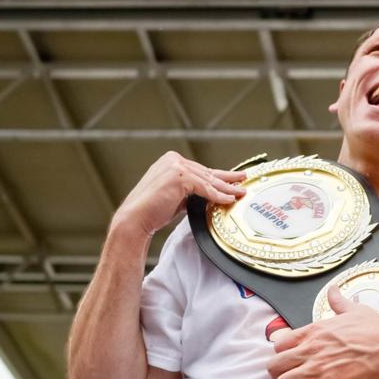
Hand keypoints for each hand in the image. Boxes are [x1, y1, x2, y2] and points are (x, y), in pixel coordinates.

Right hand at [112, 151, 246, 237]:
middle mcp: (173, 160)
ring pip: (208, 180)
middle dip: (227, 179)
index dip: (218, 177)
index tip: (232, 180)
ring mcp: (175, 167)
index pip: (200, 170)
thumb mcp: (176, 196)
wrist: (135, 219)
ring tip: (241, 192)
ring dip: (227, 188)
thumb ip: (190, 192)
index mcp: (170, 161)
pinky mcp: (179, 177)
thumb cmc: (153, 211)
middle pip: (207, 173)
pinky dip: (218, 195)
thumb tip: (209, 195)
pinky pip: (205, 188)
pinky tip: (229, 200)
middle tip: (243, 181)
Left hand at [267, 286, 378, 378]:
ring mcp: (318, 368)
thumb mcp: (355, 310)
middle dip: (277, 376)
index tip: (289, 362)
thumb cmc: (378, 330)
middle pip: (274, 365)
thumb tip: (334, 291)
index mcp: (314, 331)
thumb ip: (339, 302)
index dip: (281, 355)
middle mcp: (311, 349)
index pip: (279, 343)